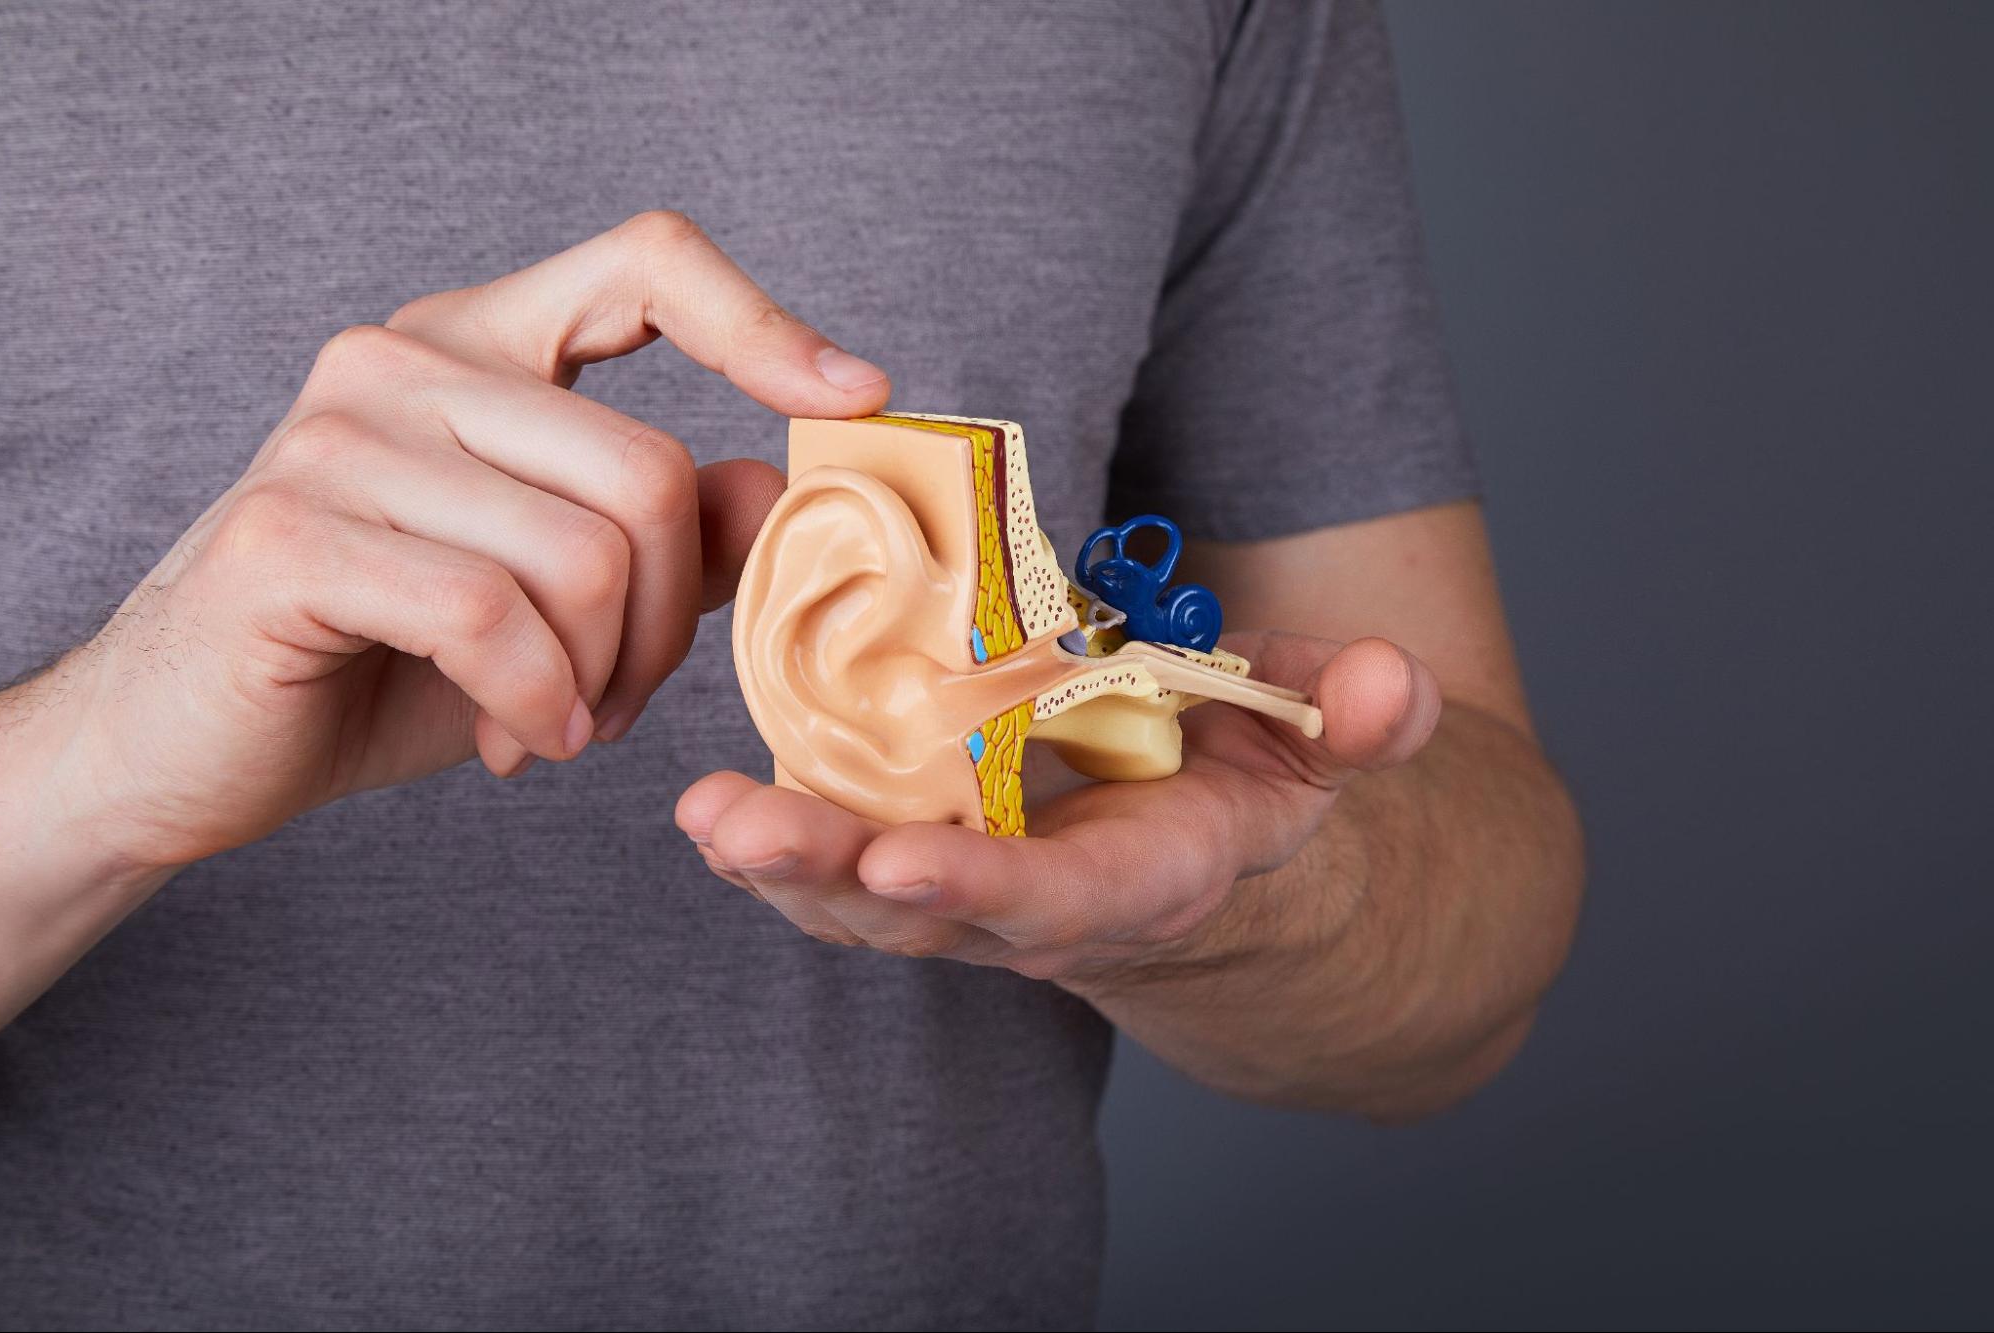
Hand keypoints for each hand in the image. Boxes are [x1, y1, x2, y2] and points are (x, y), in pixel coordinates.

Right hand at [35, 212, 889, 871]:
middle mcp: (404, 359)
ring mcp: (338, 435)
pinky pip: (492, 617)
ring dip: (600, 683)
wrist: (193, 744)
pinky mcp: (292, 533)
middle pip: (648, 473)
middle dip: (669, 625)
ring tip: (555, 724)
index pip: (645, 263)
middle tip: (619, 703)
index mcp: (478, 344)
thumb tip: (785, 491)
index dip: (764, 323)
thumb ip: (671, 541)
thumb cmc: (385, 661)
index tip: (857, 398)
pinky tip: (512, 742)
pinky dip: (532, 703)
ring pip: (584, 556)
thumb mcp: (560, 601)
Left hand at [675, 632, 1441, 987]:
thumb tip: (1396, 687)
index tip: (900, 865)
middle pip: (927, 912)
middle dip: (830, 876)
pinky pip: (844, 861)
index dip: (983, 890)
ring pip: (864, 900)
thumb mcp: (1321, 746)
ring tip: (698, 815)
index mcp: (1144, 878)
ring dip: (779, 862)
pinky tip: (710, 802)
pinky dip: (779, 841)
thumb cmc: (1255, 786)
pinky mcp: (929, 855)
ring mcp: (975, 892)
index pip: (1060, 901)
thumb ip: (1359, 717)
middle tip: (733, 829)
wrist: (1209, 853)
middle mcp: (1044, 905)